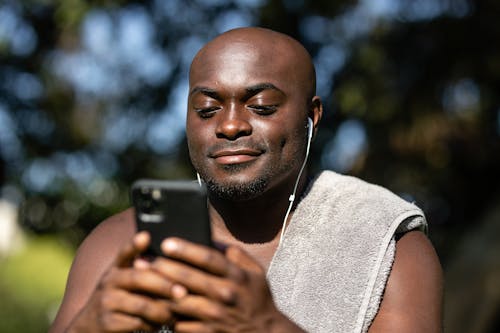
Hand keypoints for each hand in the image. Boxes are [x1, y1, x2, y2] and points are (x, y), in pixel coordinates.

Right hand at [67, 232, 184, 332]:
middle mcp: (108, 282)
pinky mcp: (106, 323)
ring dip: (162, 310)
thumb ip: (142, 271)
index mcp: (116, 269)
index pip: (124, 253)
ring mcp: (105, 302)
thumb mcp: (124, 283)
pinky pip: (137, 323)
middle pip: (139, 278)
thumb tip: (166, 255)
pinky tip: (161, 324)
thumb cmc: (118, 302)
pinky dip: (153, 325)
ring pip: (141, 305)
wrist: (89, 329)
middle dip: (164, 285)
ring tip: (175, 313)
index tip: (146, 236)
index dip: (134, 244)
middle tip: (182, 292)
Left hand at [151, 238, 305, 332]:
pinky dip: (165, 313)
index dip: (186, 249)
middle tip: (145, 260)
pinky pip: (179, 323)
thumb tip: (211, 239)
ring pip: (178, 302)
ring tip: (141, 280)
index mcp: (236, 276)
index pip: (209, 258)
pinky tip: (154, 304)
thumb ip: (235, 253)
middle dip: (163, 267)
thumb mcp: (255, 271)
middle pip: (187, 278)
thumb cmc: (256, 298)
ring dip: (158, 291)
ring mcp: (214, 316)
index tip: (167, 242)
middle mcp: (225, 295)